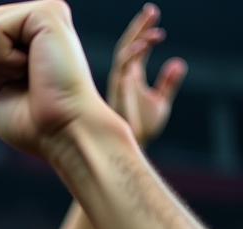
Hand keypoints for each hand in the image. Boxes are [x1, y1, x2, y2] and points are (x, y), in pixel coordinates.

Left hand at [0, 1, 111, 158]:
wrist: (60, 133)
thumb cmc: (31, 123)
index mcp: (20, 37)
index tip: (6, 85)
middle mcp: (31, 19)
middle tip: (17, 79)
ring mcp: (40, 12)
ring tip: (26, 72)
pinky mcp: (46, 12)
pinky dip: (3, 57)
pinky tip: (31, 65)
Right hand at [107, 4, 185, 146]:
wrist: (134, 146)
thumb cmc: (143, 128)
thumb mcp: (162, 102)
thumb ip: (168, 83)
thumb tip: (178, 62)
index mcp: (133, 77)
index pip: (138, 48)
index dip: (145, 32)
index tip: (156, 18)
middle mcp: (124, 77)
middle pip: (130, 44)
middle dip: (139, 26)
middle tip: (152, 9)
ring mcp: (120, 82)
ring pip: (125, 51)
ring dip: (137, 35)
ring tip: (152, 22)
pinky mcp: (119, 89)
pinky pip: (123, 65)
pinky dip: (133, 52)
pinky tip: (145, 43)